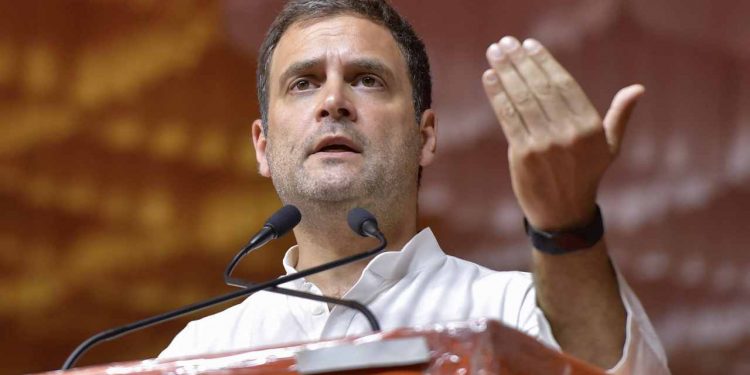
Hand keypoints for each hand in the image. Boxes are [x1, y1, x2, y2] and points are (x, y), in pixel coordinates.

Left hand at [482, 36, 643, 230]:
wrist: (563, 214)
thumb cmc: (585, 175)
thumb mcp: (609, 147)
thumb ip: (619, 116)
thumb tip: (637, 89)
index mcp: (590, 127)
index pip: (564, 85)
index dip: (545, 62)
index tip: (530, 44)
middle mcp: (569, 134)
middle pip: (541, 88)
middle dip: (521, 62)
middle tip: (505, 43)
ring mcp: (545, 145)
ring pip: (522, 100)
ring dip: (506, 73)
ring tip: (494, 53)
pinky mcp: (523, 155)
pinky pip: (509, 118)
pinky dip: (498, 96)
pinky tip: (489, 78)